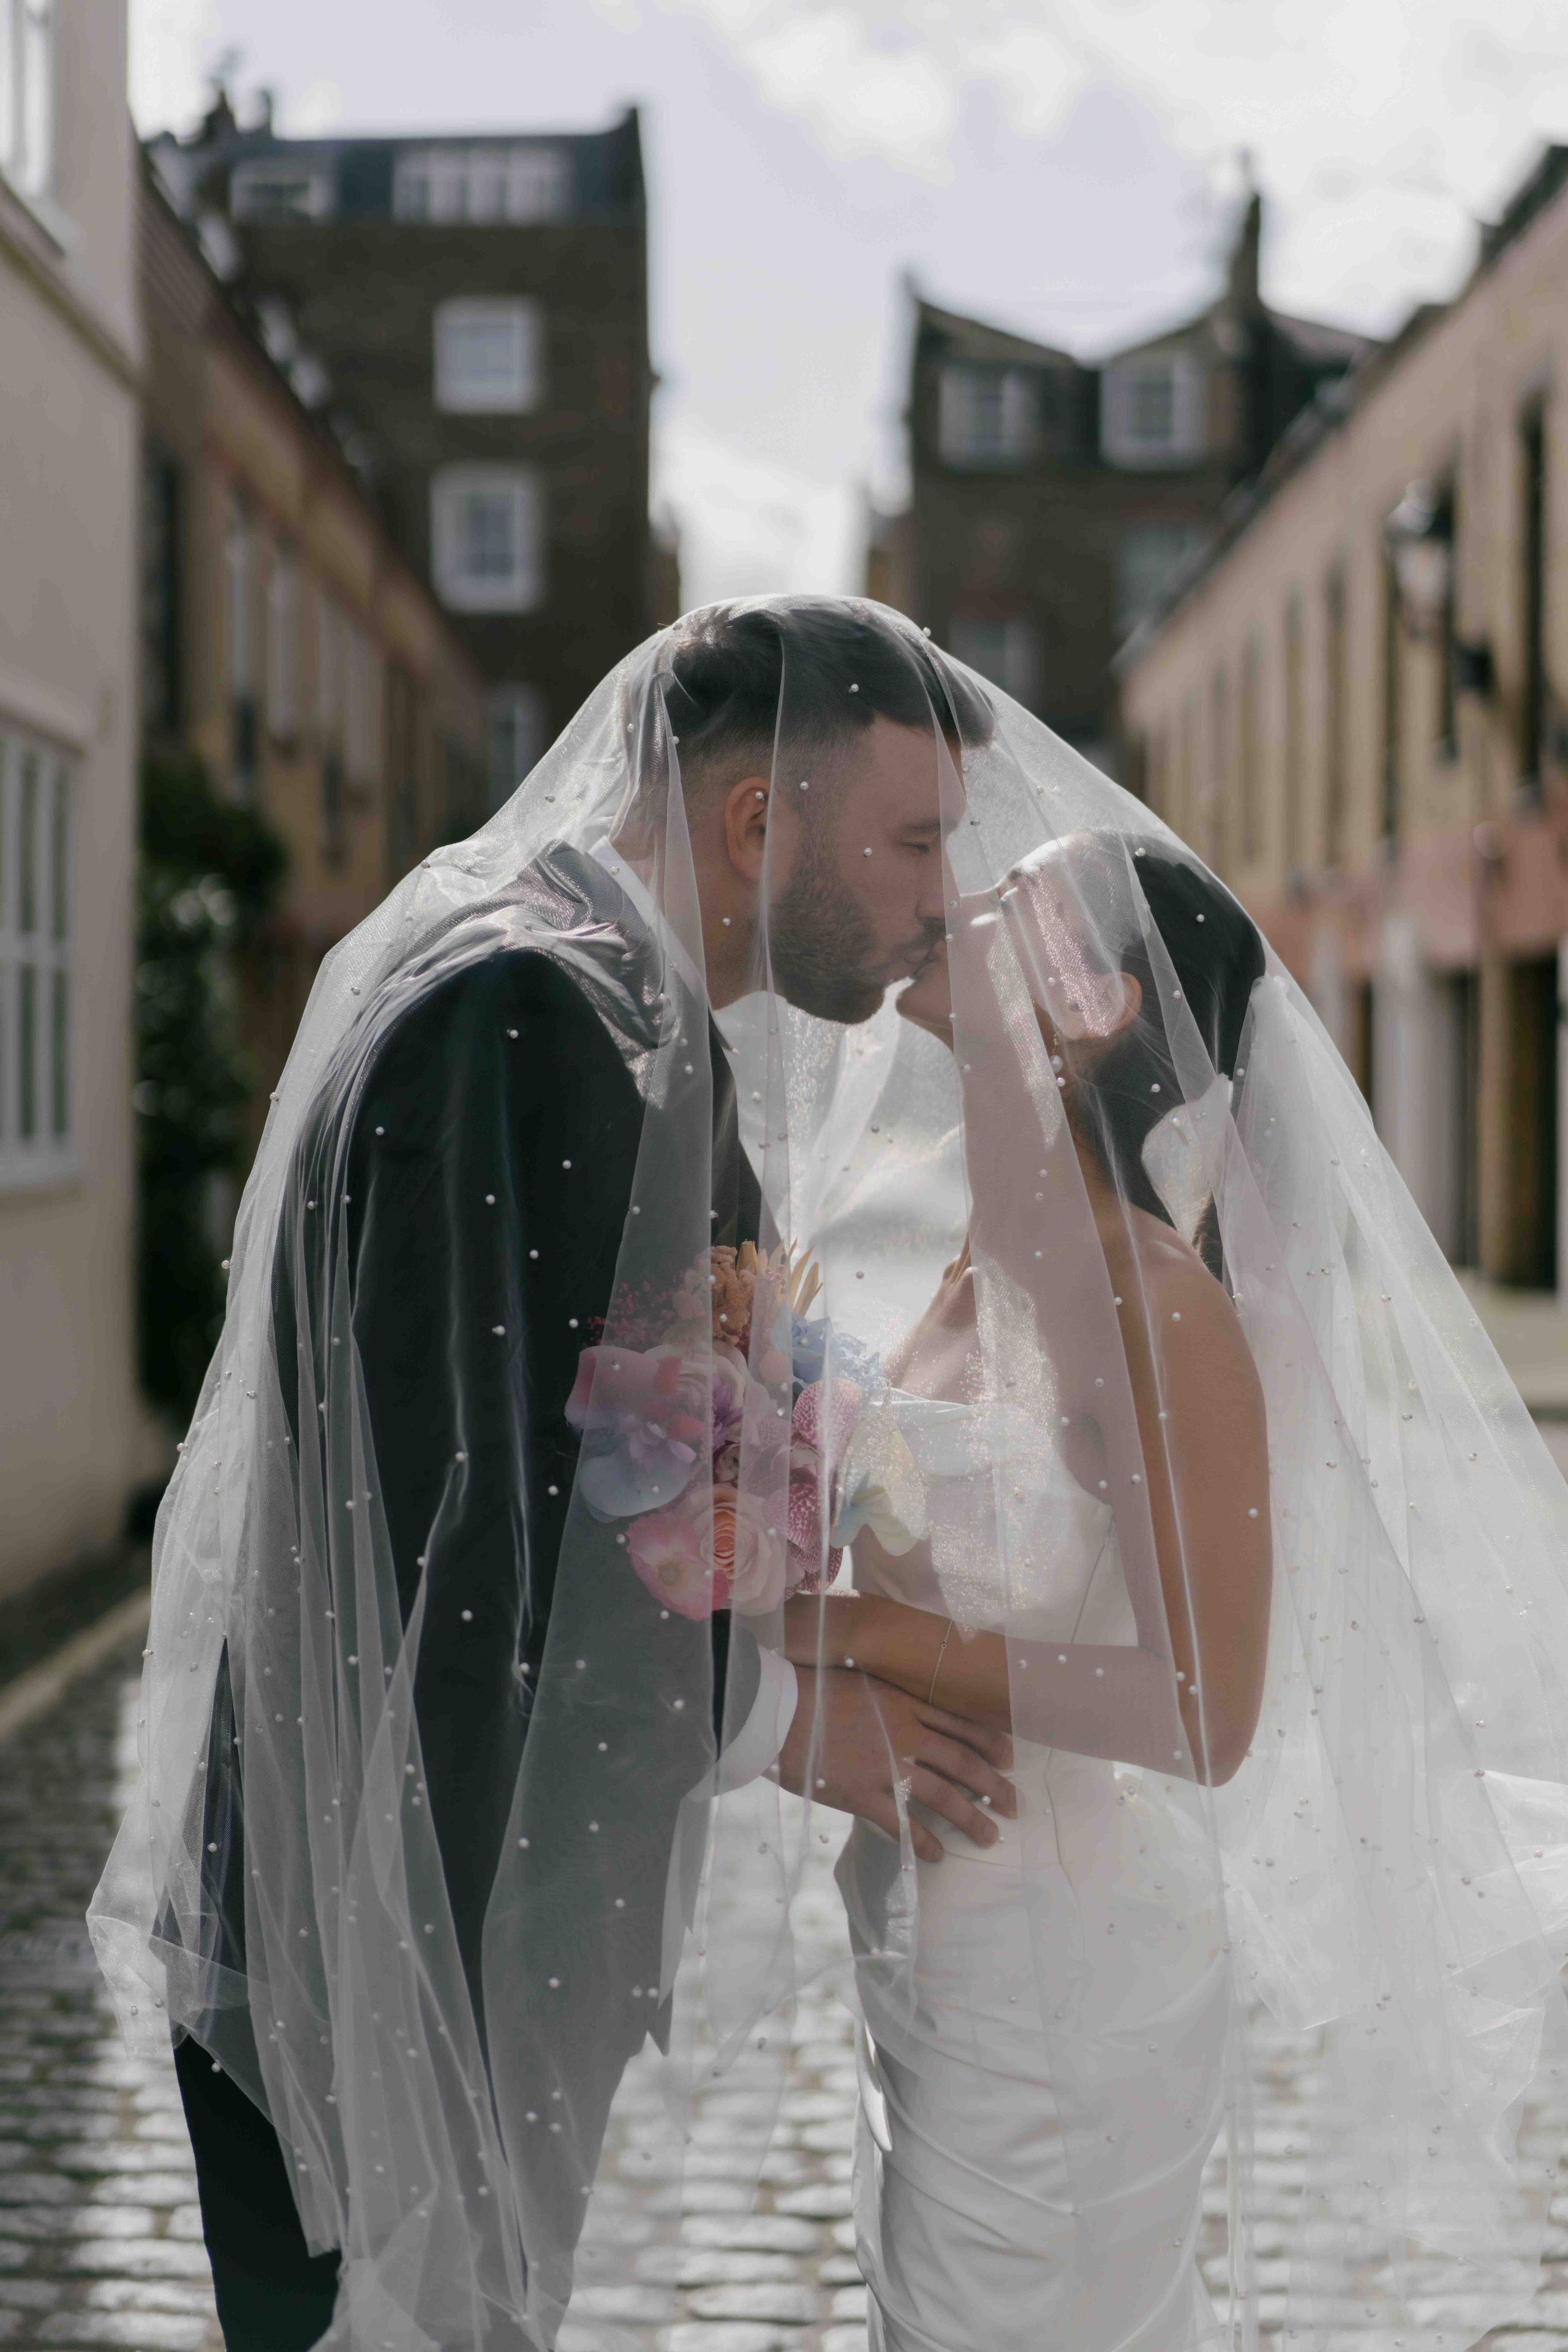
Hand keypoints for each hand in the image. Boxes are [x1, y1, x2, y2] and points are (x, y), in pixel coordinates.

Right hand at [775, 1664, 1014, 1863]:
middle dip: (994, 1786)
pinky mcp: (863, 1794)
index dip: (990, 1743)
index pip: (961, 1724)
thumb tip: (910, 1709)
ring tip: (991, 1836)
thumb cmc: (812, 1687)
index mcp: (905, 1702)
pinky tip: (939, 1855)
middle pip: (963, 1763)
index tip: (1010, 1758)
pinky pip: (903, 1823)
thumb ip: (891, 1695)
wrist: (775, 1708)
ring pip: (943, 1795)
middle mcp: (904, 1734)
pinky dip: (925, 1841)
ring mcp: (885, 1766)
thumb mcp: (861, 1678)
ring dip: (971, 1817)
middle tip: (1015, 1805)